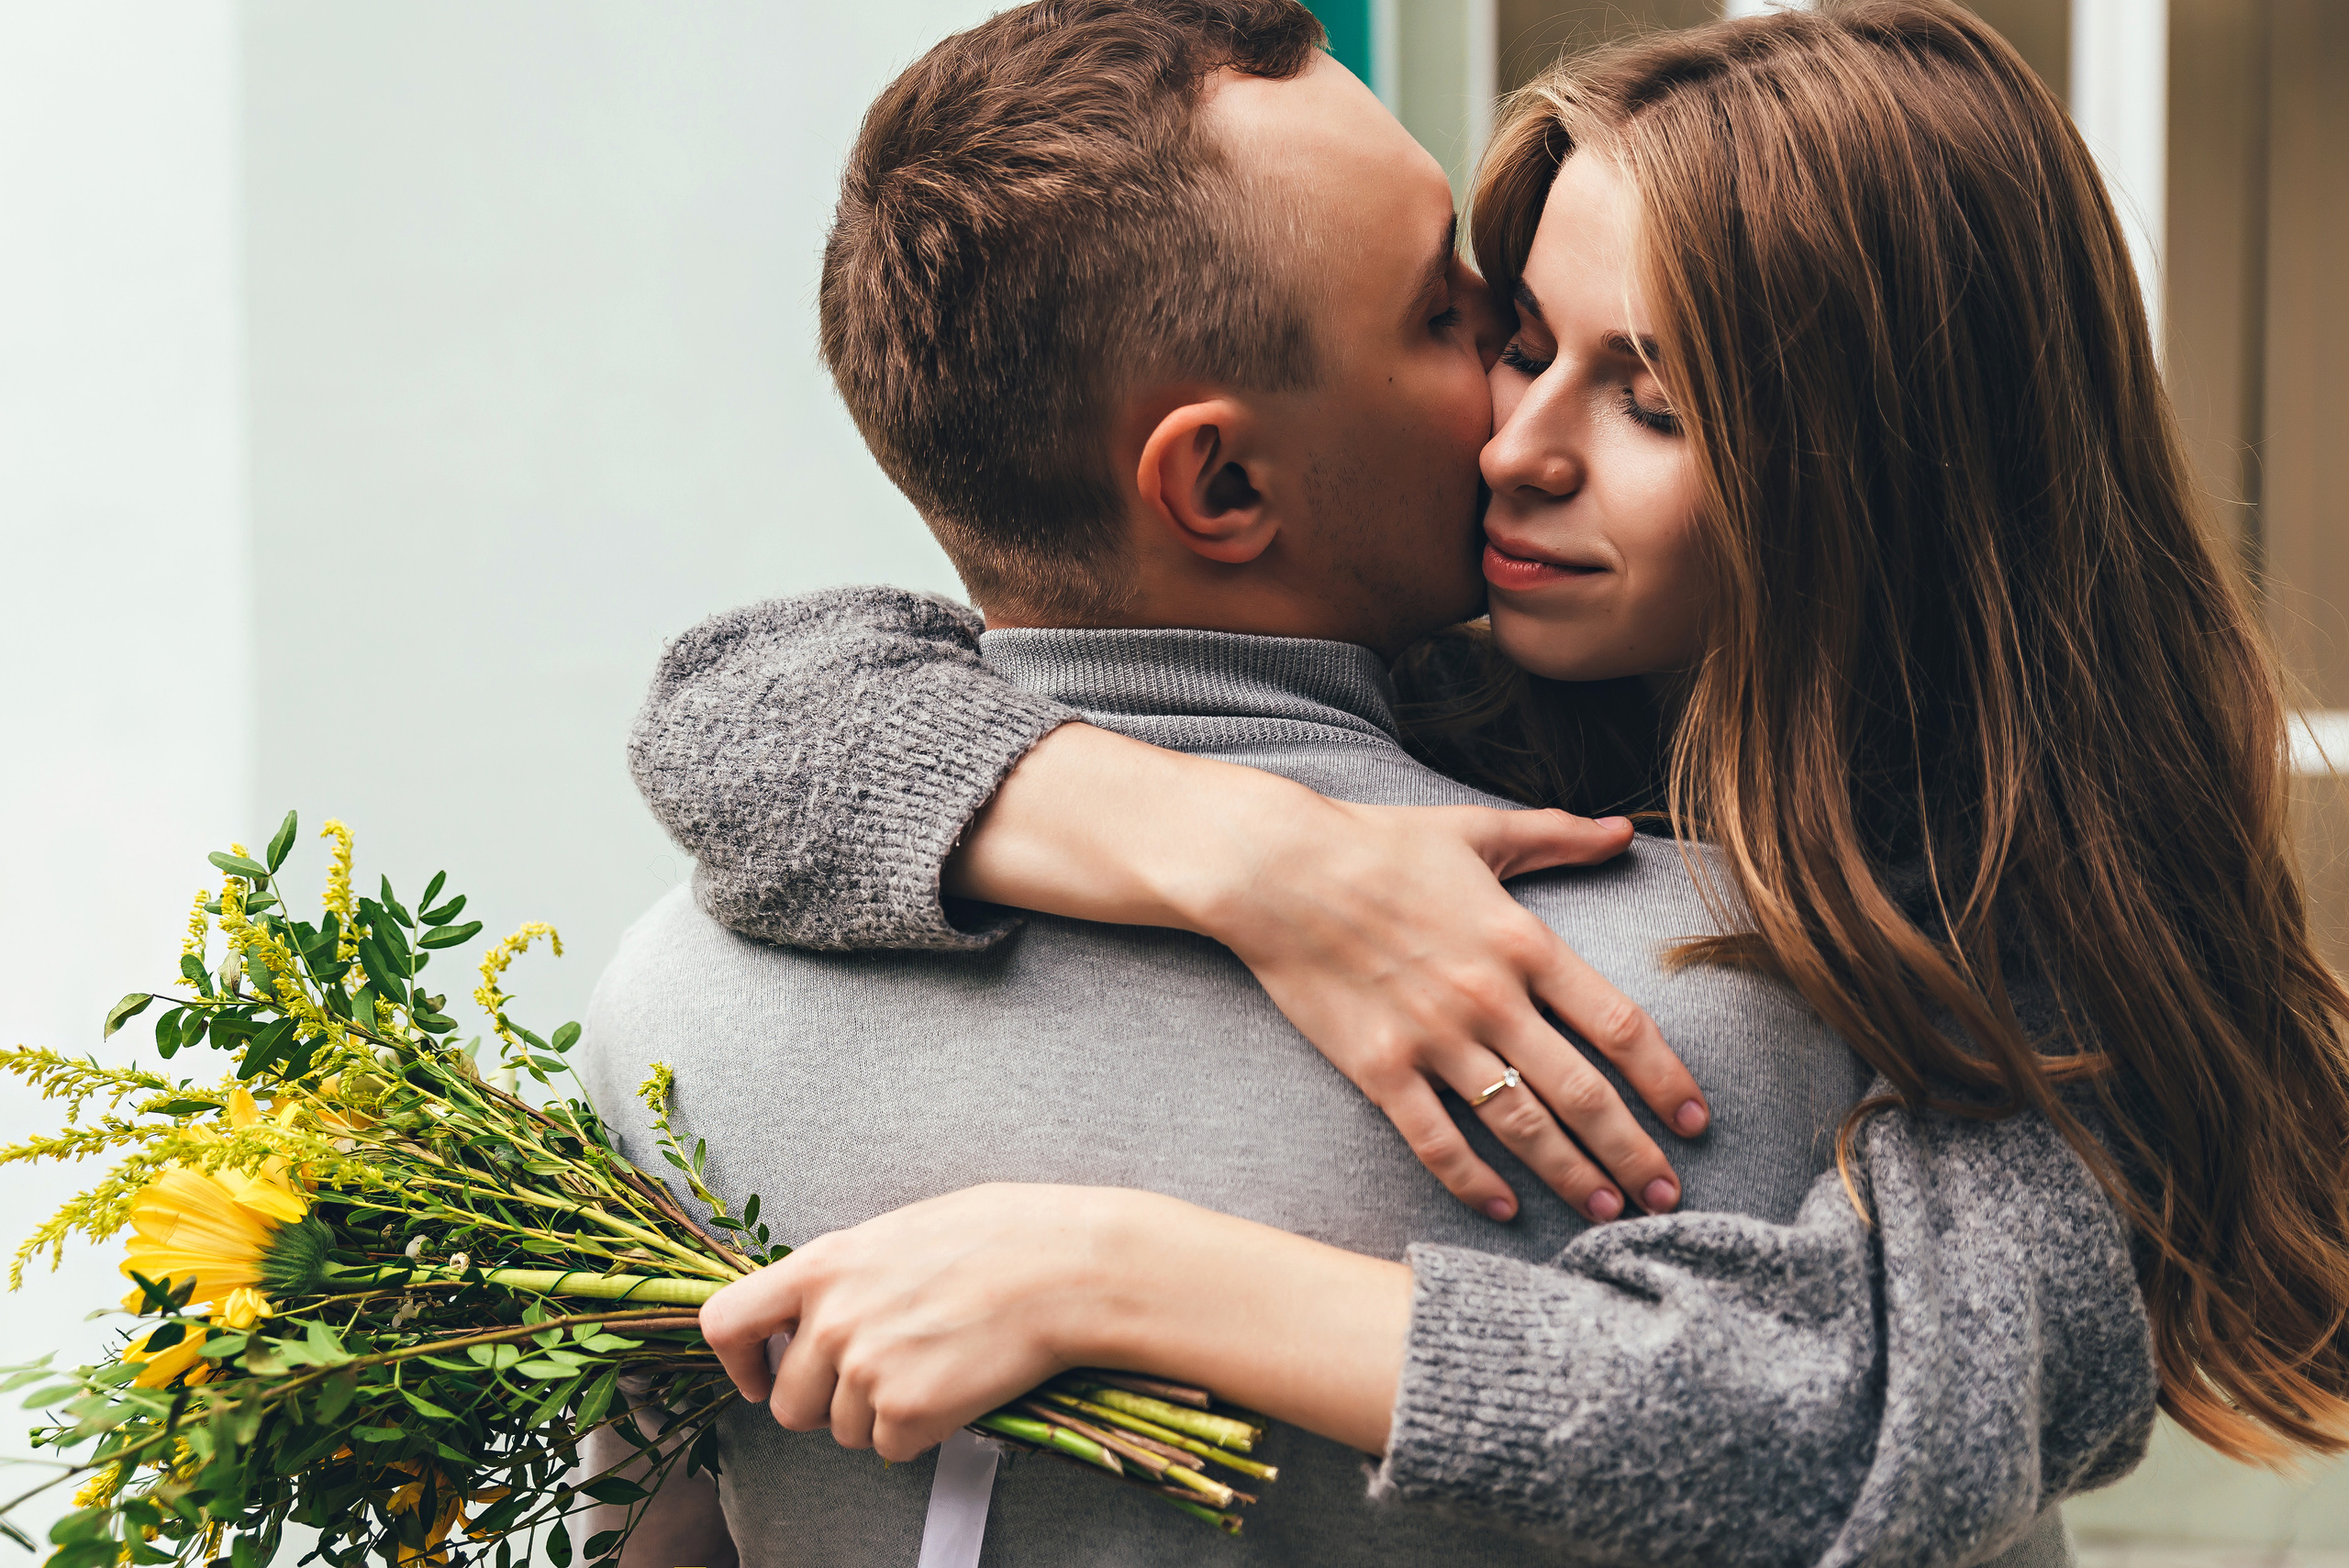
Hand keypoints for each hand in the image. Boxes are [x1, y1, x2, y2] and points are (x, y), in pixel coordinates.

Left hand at [697, 1185, 1103, 1461]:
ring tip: (934, 1370)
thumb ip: (847, 1275)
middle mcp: (831, 1321)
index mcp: (822, 1265)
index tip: (763, 1375)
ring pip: (844, 1434)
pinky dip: (922, 1433)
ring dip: (881, 1418)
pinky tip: (957, 1388)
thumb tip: (823, 1313)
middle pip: (788, 1407)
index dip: (739, 1361)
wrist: (1064, 1267)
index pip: (725, 1322)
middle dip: (827, 1406)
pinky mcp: (906, 1410)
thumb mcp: (900, 1232)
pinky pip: (891, 1449)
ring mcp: (865, 1369)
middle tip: (881, 1379)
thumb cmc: (1000, 1236)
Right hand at [1180, 794, 1708, 1225]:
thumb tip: (1623, 830)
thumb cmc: (1376, 844)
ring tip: (1606, 1211)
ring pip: (1519, 1125)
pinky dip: (1472, 1182)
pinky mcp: (1378, 1067)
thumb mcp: (1476, 831)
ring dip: (1569, 1175)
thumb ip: (1557, 835)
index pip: (1620, 1025)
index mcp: (1522, 941)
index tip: (1697, 1120)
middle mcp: (1489, 998)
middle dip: (1634, 1151)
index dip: (1667, 1079)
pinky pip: (1436, 1139)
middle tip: (1668, 1197)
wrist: (1276, 869)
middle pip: (1582, 1092)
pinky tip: (1504, 1209)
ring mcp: (1433, 1038)